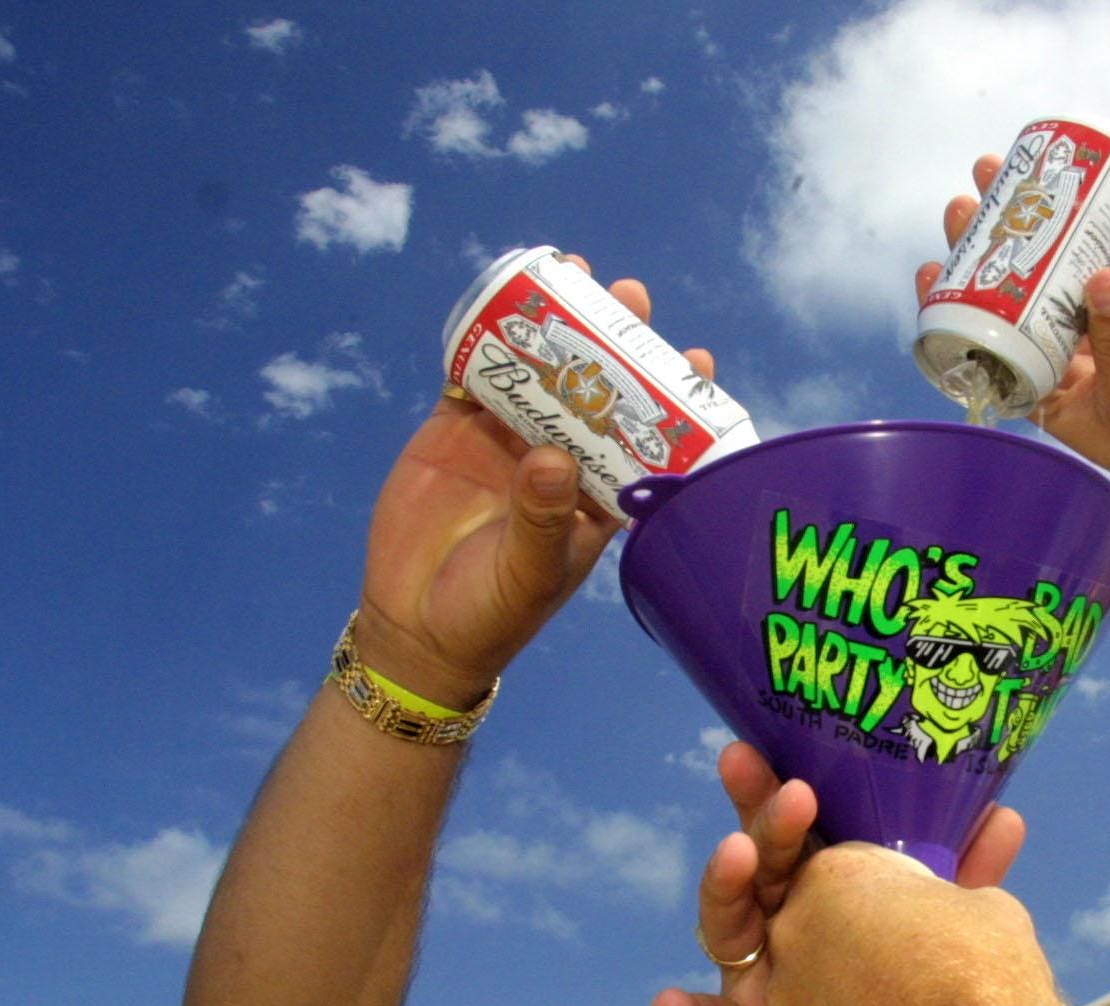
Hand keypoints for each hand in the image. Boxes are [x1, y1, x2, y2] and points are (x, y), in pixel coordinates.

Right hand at [353, 258, 717, 704]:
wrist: (414, 626)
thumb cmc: (492, 614)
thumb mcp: (528, 572)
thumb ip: (542, 519)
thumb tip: (554, 458)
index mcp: (599, 495)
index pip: (648, 437)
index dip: (673, 398)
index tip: (696, 356)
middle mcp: (562, 460)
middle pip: (597, 387)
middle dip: (615, 339)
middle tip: (630, 294)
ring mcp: (508, 440)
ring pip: (540, 370)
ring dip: (555, 326)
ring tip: (573, 275)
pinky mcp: (455, 430)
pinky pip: (475, 375)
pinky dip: (486, 339)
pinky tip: (501, 300)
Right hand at [652, 743, 1025, 1005]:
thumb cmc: (925, 999)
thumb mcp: (947, 930)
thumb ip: (968, 877)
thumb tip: (1005, 815)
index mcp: (823, 893)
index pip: (798, 833)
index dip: (780, 793)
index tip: (765, 747)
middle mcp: (783, 927)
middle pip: (759, 864)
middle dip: (756, 817)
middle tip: (759, 775)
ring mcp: (758, 981)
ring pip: (728, 927)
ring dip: (725, 886)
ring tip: (735, 855)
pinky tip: (668, 1005)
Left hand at [915, 157, 1109, 521]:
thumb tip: (1100, 277)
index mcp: (1049, 393)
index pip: (988, 342)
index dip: (958, 304)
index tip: (934, 264)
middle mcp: (1070, 358)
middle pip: (1018, 293)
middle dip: (994, 244)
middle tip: (969, 196)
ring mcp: (1109, 331)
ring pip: (1064, 268)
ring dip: (1042, 226)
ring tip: (1016, 175)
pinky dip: (1104, 227)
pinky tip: (1085, 190)